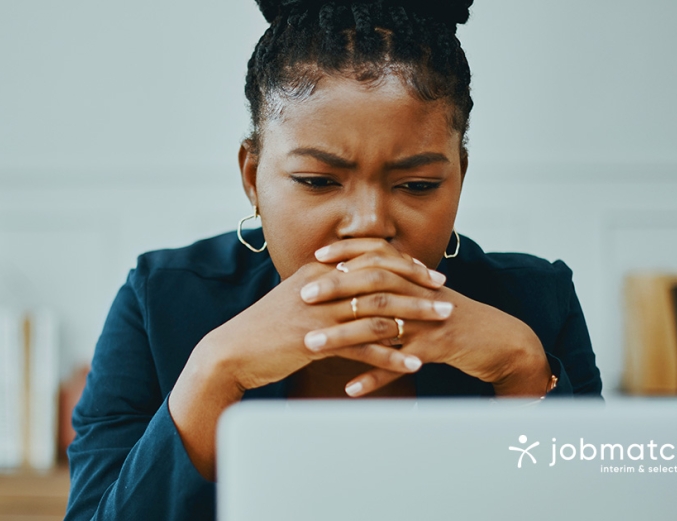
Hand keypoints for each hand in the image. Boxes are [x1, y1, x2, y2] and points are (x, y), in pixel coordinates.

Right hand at [169, 249, 450, 479]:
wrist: (232, 352)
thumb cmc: (263, 329)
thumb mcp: (294, 299)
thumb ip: (324, 289)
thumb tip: (351, 284)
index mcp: (318, 272)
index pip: (369, 258)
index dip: (403, 264)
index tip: (428, 273)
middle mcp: (322, 286)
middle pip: (381, 279)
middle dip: (418, 287)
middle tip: (444, 296)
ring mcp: (320, 314)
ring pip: (379, 310)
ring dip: (415, 317)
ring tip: (441, 325)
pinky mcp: (317, 342)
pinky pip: (364, 347)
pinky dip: (392, 355)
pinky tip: (413, 363)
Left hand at [302, 239, 551, 396]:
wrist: (498, 340)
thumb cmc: (452, 318)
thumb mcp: (423, 295)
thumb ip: (394, 285)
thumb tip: (354, 276)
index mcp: (415, 278)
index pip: (377, 256)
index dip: (347, 253)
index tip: (316, 258)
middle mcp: (420, 294)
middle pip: (374, 285)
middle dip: (336, 289)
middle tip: (303, 296)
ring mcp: (429, 322)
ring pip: (381, 325)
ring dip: (344, 337)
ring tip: (312, 346)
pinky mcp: (437, 350)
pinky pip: (400, 365)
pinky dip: (375, 377)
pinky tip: (351, 388)